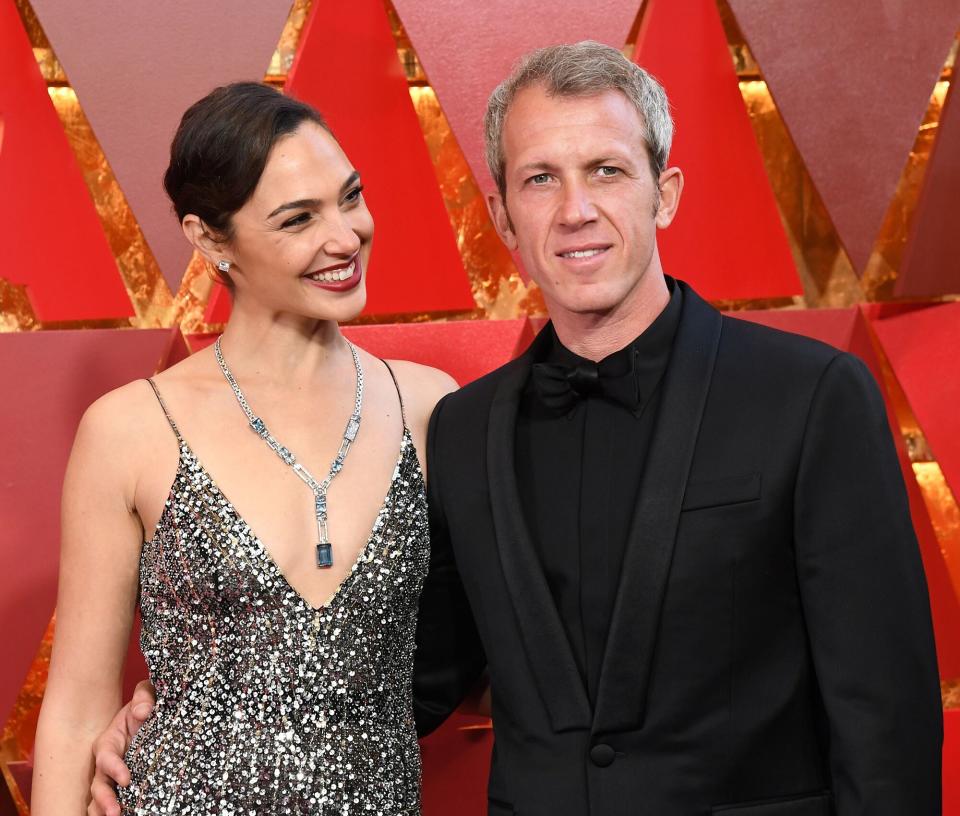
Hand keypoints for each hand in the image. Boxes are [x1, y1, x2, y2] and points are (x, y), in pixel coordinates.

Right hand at [88, 680, 155, 815]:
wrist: (155, 716)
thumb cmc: (146, 705)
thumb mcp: (146, 695)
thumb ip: (144, 696)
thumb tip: (143, 712)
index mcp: (109, 743)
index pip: (106, 758)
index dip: (114, 768)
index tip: (127, 779)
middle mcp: (106, 764)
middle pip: (99, 784)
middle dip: (104, 799)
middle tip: (115, 812)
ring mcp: (113, 778)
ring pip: (100, 798)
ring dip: (104, 809)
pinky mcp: (126, 786)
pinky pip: (115, 801)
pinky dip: (113, 810)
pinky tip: (126, 814)